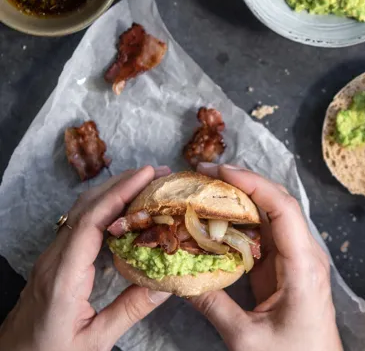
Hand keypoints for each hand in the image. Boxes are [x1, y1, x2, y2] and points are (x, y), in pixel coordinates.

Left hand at [0, 165, 172, 350]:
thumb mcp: (94, 342)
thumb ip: (130, 311)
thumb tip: (168, 284)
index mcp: (63, 277)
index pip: (90, 222)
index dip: (119, 194)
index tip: (147, 176)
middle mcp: (54, 260)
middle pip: (85, 208)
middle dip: (121, 184)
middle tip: (158, 173)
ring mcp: (51, 258)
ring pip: (81, 212)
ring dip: (113, 192)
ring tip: (147, 184)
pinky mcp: (54, 262)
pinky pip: (80, 225)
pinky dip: (105, 208)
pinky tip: (125, 211)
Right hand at [193, 163, 342, 350]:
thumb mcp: (247, 337)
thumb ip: (213, 305)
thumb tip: (179, 278)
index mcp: (304, 265)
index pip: (282, 209)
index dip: (253, 184)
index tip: (221, 171)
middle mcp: (305, 255)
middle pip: (278, 205)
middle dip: (243, 184)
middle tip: (205, 175)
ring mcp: (297, 260)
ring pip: (271, 218)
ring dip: (241, 201)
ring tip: (206, 191)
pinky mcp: (286, 269)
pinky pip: (265, 238)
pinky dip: (241, 226)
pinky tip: (216, 221)